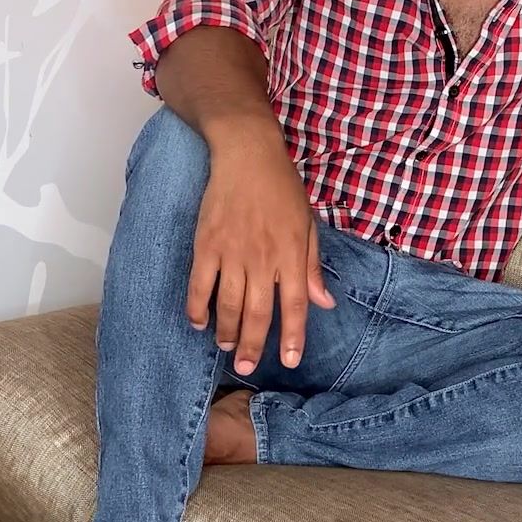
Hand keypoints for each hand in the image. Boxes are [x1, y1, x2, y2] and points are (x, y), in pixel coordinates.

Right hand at [185, 128, 334, 374]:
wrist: (247, 154)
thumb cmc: (282, 187)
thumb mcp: (308, 224)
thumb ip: (313, 266)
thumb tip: (324, 303)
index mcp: (292, 254)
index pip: (294, 305)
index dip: (292, 336)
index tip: (288, 360)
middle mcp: (263, 258)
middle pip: (257, 312)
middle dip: (253, 344)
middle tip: (247, 366)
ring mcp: (232, 252)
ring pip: (227, 304)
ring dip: (226, 331)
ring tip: (226, 347)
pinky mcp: (206, 244)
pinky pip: (199, 284)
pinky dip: (197, 307)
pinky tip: (198, 322)